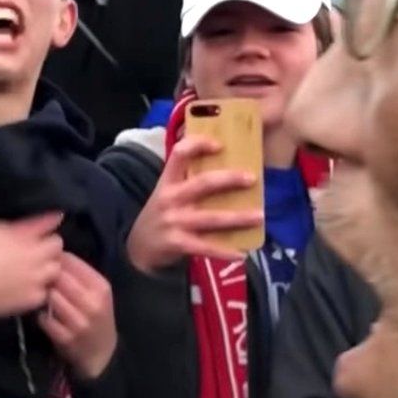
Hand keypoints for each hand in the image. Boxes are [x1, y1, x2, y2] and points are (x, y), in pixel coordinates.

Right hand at [0, 175, 63, 319]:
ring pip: (55, 268)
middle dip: (48, 243)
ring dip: (47, 265)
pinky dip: (38, 289)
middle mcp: (34, 255)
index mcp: (22, 233)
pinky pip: (45, 291)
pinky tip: (26, 285)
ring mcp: (35, 279)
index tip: (43, 220)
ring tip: (34, 265)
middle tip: (35, 244)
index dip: (49, 218)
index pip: (53, 220)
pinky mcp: (31, 299)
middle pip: (57, 244)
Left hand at [39, 252, 115, 380]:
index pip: (71, 261)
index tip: (46, 262)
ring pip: (50, 296)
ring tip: (39, 296)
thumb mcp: (97, 293)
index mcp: (101, 287)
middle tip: (38, 278)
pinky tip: (42, 314)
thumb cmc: (96, 317)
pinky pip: (44, 318)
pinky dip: (40, 315)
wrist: (101, 353)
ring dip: (41, 295)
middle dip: (46, 276)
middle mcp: (93, 303)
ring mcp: (79, 322)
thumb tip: (53, 252)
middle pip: (58, 277)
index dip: (54, 259)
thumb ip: (79, 274)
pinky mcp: (66, 338)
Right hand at [125, 135, 260, 271]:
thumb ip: (188, 181)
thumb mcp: (167, 193)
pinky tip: (242, 253)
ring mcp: (174, 222)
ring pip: (211, 218)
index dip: (198, 145)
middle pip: (202, 183)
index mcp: (168, 181)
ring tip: (260, 216)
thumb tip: (228, 168)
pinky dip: (225, 251)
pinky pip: (206, 247)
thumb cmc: (161, 215)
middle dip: (229, 179)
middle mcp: (170, 198)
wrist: (138, 248)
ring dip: (238, 218)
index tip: (220, 145)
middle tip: (252, 179)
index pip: (179, 154)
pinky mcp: (178, 244)